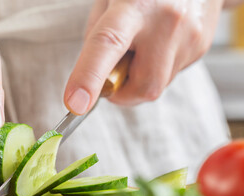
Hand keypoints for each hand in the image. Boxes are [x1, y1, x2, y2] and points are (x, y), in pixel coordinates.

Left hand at [64, 0, 223, 114]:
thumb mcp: (109, 0)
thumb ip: (96, 38)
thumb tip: (92, 78)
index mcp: (136, 4)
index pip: (108, 44)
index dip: (89, 78)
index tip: (75, 105)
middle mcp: (167, 22)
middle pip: (141, 87)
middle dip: (121, 92)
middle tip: (113, 73)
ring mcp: (190, 36)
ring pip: (156, 86)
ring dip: (139, 78)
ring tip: (140, 46)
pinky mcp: (201, 47)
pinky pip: (169, 76)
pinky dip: (154, 69)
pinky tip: (157, 44)